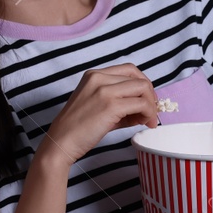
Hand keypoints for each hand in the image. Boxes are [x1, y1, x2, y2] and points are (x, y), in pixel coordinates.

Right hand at [40, 64, 158, 168]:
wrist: (61, 142)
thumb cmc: (77, 128)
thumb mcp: (98, 107)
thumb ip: (120, 104)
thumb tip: (144, 109)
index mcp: (94, 75)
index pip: (129, 70)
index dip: (142, 84)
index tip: (146, 99)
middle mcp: (99, 78)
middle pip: (138, 78)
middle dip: (150, 95)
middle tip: (151, 112)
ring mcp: (105, 90)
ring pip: (143, 89)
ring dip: (151, 105)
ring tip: (148, 121)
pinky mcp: (111, 105)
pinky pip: (141, 104)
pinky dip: (148, 113)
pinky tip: (145, 123)